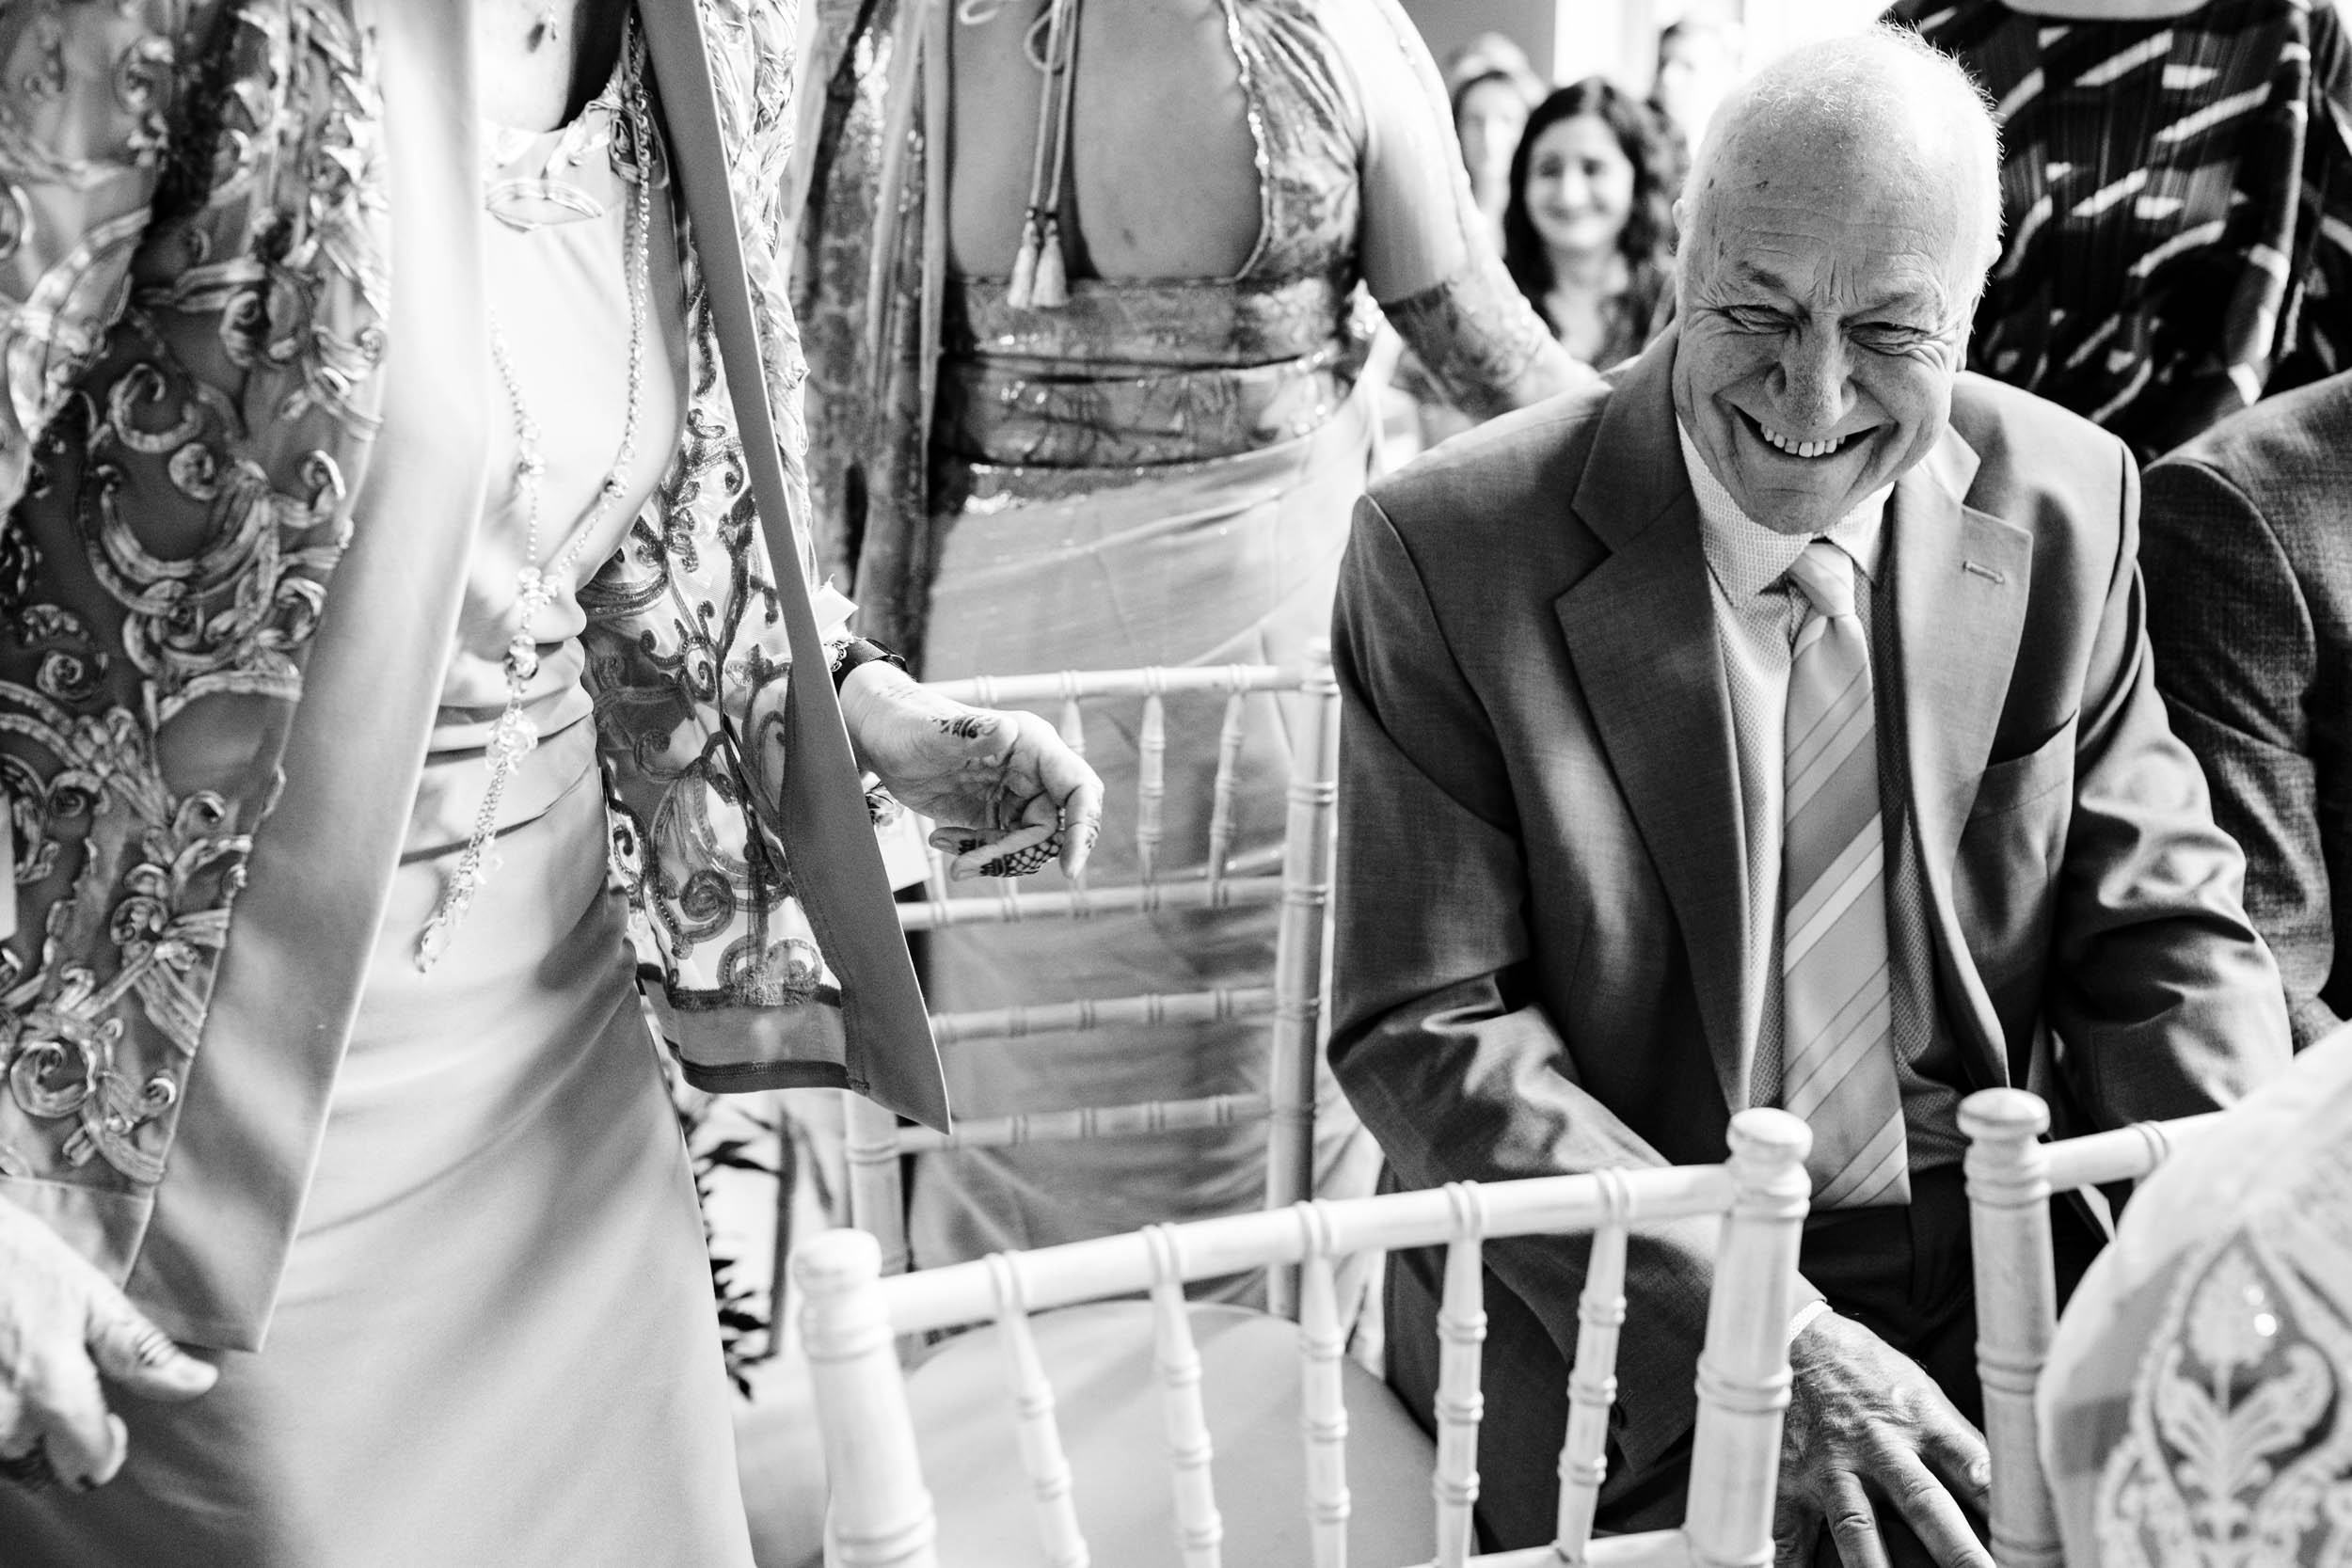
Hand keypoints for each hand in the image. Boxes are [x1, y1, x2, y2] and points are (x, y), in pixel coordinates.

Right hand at [0, 1196, 216, 1489]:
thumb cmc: (19, 1260)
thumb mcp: (91, 1295)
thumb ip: (142, 1351)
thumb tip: (200, 1385)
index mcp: (53, 1393)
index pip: (92, 1466)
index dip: (108, 1445)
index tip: (108, 1418)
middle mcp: (3, 1418)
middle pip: (41, 1458)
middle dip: (53, 1428)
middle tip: (50, 1371)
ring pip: (6, 1445)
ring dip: (15, 1418)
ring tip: (17, 1362)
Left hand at [840, 665, 1103, 880]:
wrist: (885, 740)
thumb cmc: (911, 725)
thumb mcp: (935, 733)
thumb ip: (971, 733)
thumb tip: (1007, 731)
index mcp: (1033, 746)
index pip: (1079, 789)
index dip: (1082, 828)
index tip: (1069, 868)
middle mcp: (1032, 772)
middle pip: (1051, 829)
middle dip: (1014, 852)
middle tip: (967, 863)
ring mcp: (1015, 796)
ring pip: (1025, 845)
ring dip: (989, 856)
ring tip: (944, 846)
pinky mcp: (994, 816)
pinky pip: (999, 849)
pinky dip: (973, 853)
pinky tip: (940, 839)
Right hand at [1774, 1311, 1990, 1567]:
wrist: (1792, 1339)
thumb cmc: (1872, 1374)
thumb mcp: (1924, 1396)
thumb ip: (1959, 1445)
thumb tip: (2010, 1492)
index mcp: (1922, 1423)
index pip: (1976, 1468)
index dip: (2007, 1507)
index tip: (2033, 1544)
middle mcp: (1878, 1445)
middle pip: (1926, 1504)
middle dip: (1960, 1551)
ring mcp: (1829, 1466)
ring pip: (1857, 1526)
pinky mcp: (1788, 1480)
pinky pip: (1788, 1532)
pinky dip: (1793, 1563)